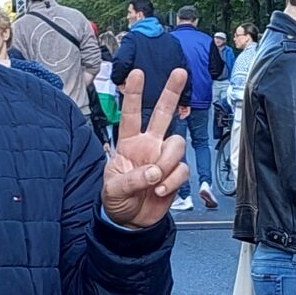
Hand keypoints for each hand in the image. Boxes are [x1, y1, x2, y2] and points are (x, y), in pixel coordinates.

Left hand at [100, 70, 187, 227]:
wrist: (130, 221)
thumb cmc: (117, 199)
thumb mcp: (114, 189)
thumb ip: (133, 179)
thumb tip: (154, 172)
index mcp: (128, 143)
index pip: (130, 114)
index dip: (133, 94)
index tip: (136, 74)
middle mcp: (148, 145)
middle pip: (162, 114)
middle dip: (171, 92)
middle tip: (179, 73)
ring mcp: (163, 158)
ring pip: (177, 144)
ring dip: (167, 162)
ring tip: (156, 180)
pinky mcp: (175, 174)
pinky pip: (182, 169)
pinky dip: (172, 182)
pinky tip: (160, 191)